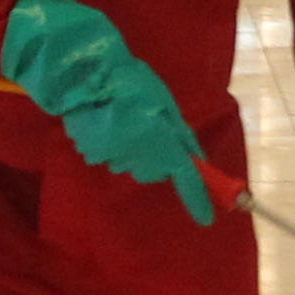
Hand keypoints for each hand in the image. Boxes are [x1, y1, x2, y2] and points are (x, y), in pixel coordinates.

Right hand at [0, 0, 211, 224]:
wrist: (87, 76)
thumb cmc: (133, 84)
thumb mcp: (165, 104)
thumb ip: (181, 136)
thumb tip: (194, 160)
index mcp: (164, 146)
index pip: (186, 179)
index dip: (197, 199)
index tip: (207, 218)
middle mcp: (140, 159)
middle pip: (154, 169)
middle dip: (155, 154)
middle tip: (147, 123)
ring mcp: (115, 158)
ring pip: (130, 161)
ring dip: (130, 146)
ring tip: (121, 116)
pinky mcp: (93, 154)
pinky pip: (109, 153)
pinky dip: (109, 142)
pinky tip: (103, 120)